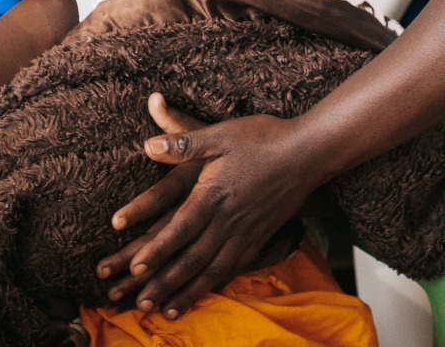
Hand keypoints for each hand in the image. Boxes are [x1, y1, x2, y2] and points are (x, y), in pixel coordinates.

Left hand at [101, 93, 325, 316]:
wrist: (308, 154)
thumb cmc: (262, 139)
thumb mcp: (220, 134)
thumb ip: (184, 143)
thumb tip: (148, 146)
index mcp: (214, 194)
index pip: (181, 228)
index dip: (158, 249)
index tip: (136, 266)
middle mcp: (229, 220)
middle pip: (193, 258)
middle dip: (166, 282)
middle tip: (141, 302)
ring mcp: (246, 232)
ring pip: (213, 270)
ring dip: (188, 291)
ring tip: (166, 310)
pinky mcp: (260, 237)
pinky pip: (235, 267)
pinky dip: (216, 283)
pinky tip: (203, 292)